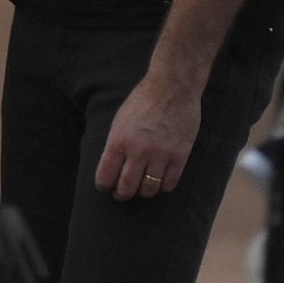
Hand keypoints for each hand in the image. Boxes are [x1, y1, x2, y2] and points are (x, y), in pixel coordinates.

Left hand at [93, 70, 201, 200]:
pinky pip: (169, 184)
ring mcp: (160, 155)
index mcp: (118, 141)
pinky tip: (159, 180)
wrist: (172, 88)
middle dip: (121, 194)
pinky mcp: (179, 157)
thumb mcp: (119, 120)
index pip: (105, 176)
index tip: (106, 187)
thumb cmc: (142, 101)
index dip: (104, 186)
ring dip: (142, 192)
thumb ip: (116, 144)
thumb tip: (111, 168)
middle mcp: (138, 151)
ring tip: (141, 186)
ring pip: (148, 190)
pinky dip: (162, 186)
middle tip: (122, 193)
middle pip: (126, 188)